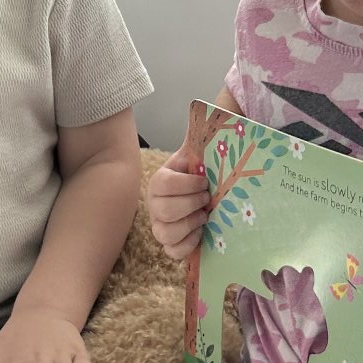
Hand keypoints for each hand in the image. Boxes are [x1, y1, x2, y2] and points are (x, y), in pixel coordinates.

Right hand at [146, 144, 211, 264]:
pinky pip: (172, 252)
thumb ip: (199, 135)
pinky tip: (201, 232)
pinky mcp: (170, 244)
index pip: (164, 184)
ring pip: (166, 233)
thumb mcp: (198, 152)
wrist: (203, 190)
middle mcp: (154, 205)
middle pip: (165, 211)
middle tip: (207, 198)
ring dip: (190, 224)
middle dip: (191, 204)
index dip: (187, 184)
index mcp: (159, 180)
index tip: (205, 181)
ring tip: (205, 215)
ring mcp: (160, 226)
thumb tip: (202, 110)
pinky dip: (189, 244)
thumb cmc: (201, 171)